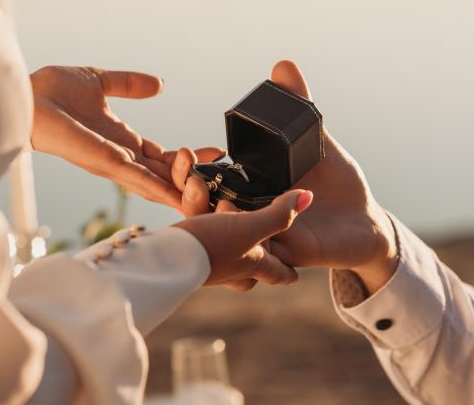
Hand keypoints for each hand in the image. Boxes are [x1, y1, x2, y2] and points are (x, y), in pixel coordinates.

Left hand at [30, 66, 222, 209]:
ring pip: (157, 183)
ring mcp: (114, 163)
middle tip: (225, 176)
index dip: (189, 157)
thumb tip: (159, 84)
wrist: (27, 95)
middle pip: (166, 175)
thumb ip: (130, 84)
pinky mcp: (104, 162)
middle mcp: (121, 156)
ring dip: (183, 189)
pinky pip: (138, 179)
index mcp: (122, 140)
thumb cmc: (52, 91)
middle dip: (194, 179)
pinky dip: (160, 189)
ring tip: (212, 194)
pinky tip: (181, 197)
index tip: (216, 151)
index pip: (163, 155)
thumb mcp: (100, 81)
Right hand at [174, 189, 313, 286]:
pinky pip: (202, 236)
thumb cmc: (213, 247)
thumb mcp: (249, 227)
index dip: (288, 273)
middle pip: (252, 271)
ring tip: (225, 205)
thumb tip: (308, 198)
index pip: (278, 273)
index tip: (295, 275)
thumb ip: (278, 214)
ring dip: (227, 225)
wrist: (166, 258)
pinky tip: (198, 203)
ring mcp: (209, 262)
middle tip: (262, 241)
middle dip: (257, 259)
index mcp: (253, 265)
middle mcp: (232, 268)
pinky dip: (203, 217)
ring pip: (226, 251)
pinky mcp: (187, 252)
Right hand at [175, 61, 398, 294]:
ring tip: (214, 197)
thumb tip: (283, 64)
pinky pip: (265, 252)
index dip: (187, 171)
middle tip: (188, 174)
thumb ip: (298, 106)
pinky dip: (255, 237)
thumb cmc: (337, 182)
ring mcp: (267, 237)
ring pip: (229, 233)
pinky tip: (250, 222)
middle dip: (191, 193)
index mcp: (248, 190)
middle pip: (207, 209)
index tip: (182, 153)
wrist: (366, 220)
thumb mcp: (314, 140)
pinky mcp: (289, 253)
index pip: (207, 182)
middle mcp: (250, 216)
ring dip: (217, 216)